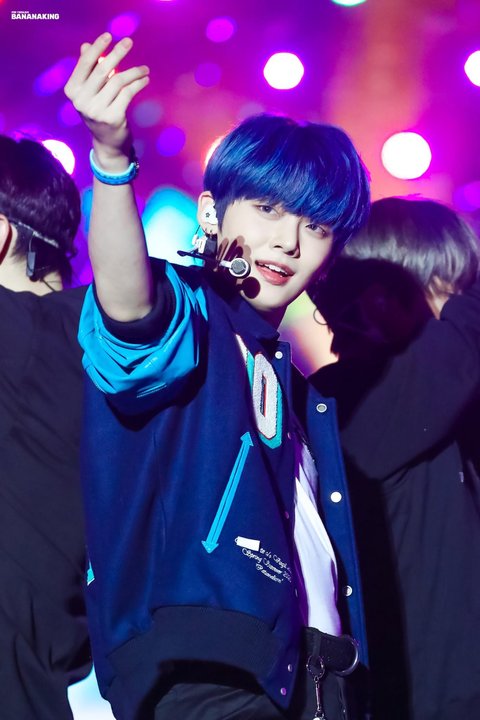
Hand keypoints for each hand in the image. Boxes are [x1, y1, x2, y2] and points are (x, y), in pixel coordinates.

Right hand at [64, 32, 149, 166]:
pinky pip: (127, 93)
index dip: (97, 48)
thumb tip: (86, 45)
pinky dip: (138, 84)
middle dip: (117, 53)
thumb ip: (88, 70)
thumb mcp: (90, 92)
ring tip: (144, 69)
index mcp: (72, 91)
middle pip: (102, 70)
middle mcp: (81, 101)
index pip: (85, 64)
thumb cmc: (99, 111)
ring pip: (118, 81)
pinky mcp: (113, 118)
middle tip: (129, 41)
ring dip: (134, 72)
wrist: (107, 143)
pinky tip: (145, 79)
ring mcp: (96, 111)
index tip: (109, 35)